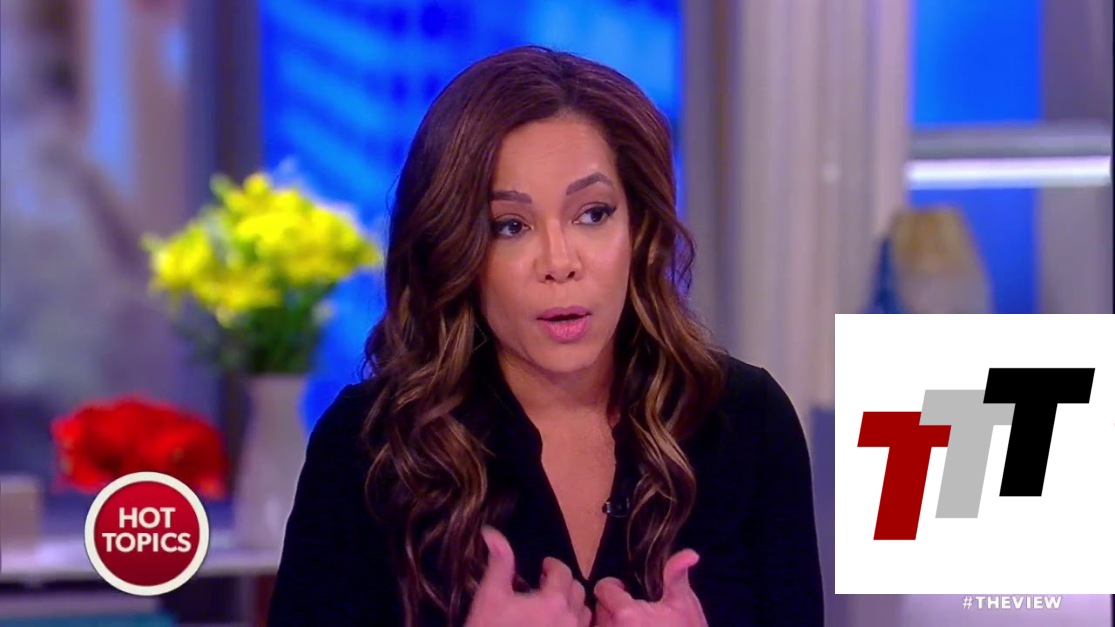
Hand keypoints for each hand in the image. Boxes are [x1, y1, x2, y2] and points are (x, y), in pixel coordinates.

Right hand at [464, 527, 591, 626]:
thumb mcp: (490, 597)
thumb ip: (499, 563)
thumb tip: (492, 533)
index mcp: (553, 602)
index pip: (563, 572)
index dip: (552, 566)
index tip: (543, 567)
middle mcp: (570, 621)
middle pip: (577, 590)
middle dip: (563, 583)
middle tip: (545, 585)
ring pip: (583, 614)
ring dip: (571, 605)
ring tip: (551, 607)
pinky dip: (572, 626)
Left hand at [593, 550, 706, 626]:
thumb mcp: (684, 605)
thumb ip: (676, 576)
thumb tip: (690, 553)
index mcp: (626, 614)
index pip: (602, 588)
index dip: (615, 587)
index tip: (628, 592)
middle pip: (597, 608)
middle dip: (611, 607)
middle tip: (631, 613)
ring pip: (597, 625)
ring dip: (609, 624)